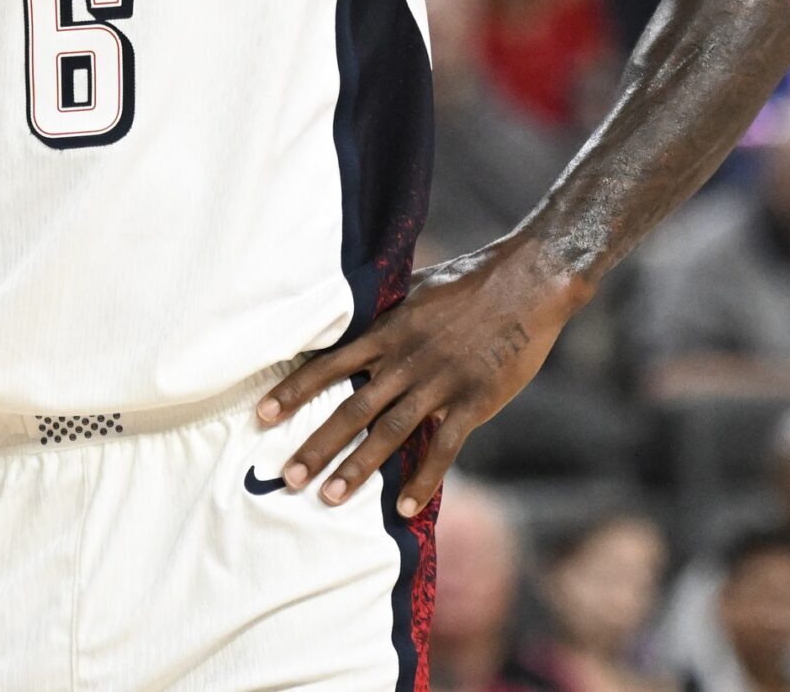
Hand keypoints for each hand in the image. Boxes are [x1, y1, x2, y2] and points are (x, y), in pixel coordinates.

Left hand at [253, 238, 588, 517]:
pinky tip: (403, 508)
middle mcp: (407, 358)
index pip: (329, 364)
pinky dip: (422, 480)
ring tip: (328, 497)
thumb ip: (384, 312)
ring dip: (357, 467)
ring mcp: (441, 381)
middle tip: (287, 476)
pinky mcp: (474, 400)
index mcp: (389, 330)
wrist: (528, 282)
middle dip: (317, 444)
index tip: (262, 415)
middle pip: (352, 407)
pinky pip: (444, 448)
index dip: (294, 391)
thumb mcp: (416, 288)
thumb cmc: (469, 281)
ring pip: (390, 432)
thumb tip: (349, 320)